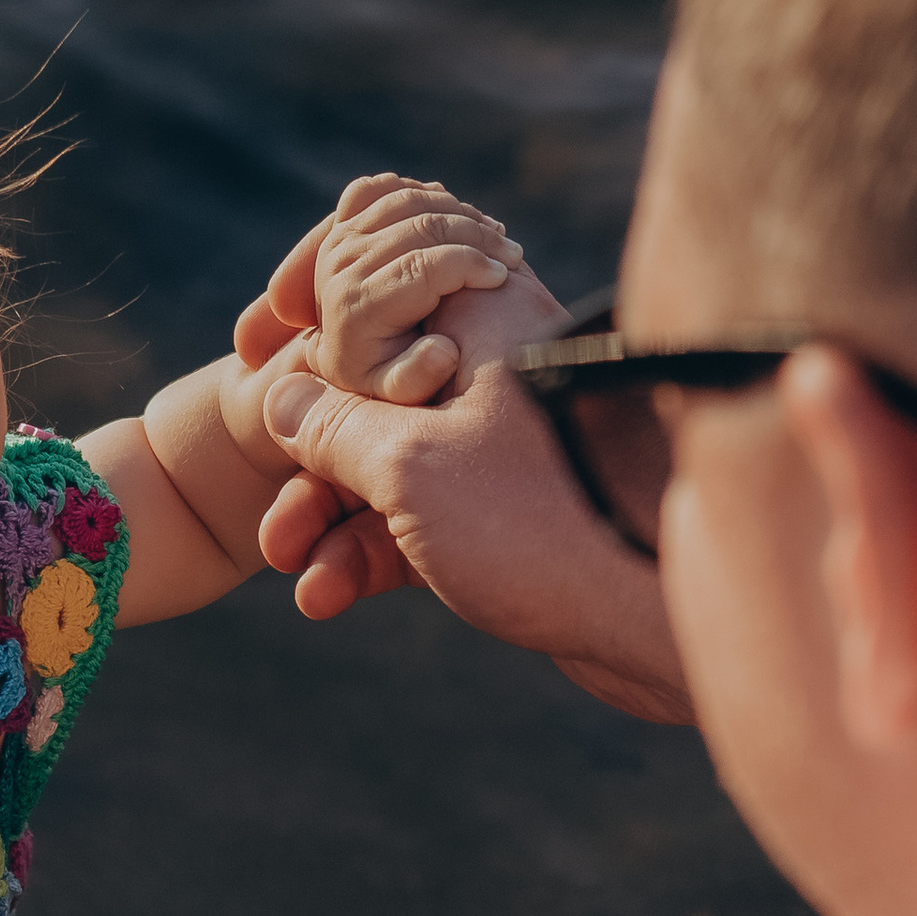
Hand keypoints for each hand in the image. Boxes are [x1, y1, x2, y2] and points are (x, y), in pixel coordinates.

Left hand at [234, 176, 528, 405]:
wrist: (338, 352)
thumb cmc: (379, 373)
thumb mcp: (395, 389)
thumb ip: (417, 378)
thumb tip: (443, 349)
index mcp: (355, 306)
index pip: (424, 266)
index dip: (472, 264)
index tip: (504, 274)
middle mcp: (341, 265)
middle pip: (421, 227)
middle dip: (478, 236)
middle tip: (513, 254)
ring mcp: (340, 238)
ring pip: (407, 201)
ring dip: (460, 211)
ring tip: (496, 235)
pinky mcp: (342, 221)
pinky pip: (380, 188)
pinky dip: (422, 193)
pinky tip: (455, 213)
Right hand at [254, 277, 694, 720]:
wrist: (661, 620)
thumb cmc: (542, 519)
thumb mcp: (411, 466)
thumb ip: (335, 427)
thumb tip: (283, 396)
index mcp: (479, 321)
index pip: (371, 295)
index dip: (307, 335)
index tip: (255, 364)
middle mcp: (493, 371)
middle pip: (370, 395)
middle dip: (310, 465)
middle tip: (270, 526)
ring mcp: (505, 447)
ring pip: (391, 468)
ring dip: (332, 523)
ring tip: (293, 573)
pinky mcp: (513, 516)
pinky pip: (421, 522)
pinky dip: (372, 557)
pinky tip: (323, 597)